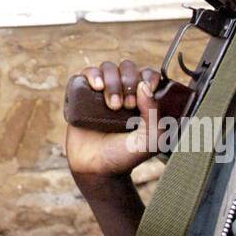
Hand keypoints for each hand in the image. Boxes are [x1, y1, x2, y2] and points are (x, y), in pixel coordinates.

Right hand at [64, 61, 161, 176]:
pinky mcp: (80, 96)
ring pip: (106, 68)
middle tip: (128, 105)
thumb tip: (143, 86)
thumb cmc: (125, 155)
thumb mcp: (151, 139)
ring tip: (111, 105)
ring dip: (112, 80)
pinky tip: (96, 87)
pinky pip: (82, 75)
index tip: (146, 91)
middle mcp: (121, 92)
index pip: (146, 73)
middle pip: (126, 66)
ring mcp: (100, 93)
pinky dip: (90, 75)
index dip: (147, 77)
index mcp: (141, 99)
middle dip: (128, 81)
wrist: (97, 169)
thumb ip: (154, 113)